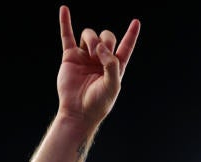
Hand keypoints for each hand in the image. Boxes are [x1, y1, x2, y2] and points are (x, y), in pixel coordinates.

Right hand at [56, 5, 139, 127]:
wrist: (79, 111)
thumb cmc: (98, 102)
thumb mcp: (113, 85)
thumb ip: (111, 64)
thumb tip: (101, 47)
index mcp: (115, 65)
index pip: (126, 46)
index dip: (131, 34)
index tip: (136, 22)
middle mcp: (101, 59)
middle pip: (106, 37)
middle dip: (104, 41)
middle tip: (99, 55)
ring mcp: (85, 56)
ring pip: (89, 35)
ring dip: (91, 39)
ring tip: (90, 54)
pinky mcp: (70, 57)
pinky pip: (67, 36)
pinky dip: (65, 22)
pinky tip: (64, 9)